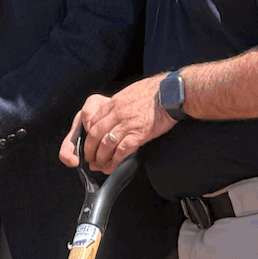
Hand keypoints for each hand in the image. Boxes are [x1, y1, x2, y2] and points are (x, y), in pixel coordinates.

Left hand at [59, 76, 173, 173]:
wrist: (170, 93)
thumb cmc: (153, 92)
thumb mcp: (129, 93)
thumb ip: (118, 105)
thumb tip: (112, 116)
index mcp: (113, 103)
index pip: (92, 120)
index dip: (87, 135)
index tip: (87, 142)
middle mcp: (117, 114)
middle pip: (95, 134)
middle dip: (89, 149)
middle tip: (88, 157)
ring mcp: (127, 125)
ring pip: (105, 144)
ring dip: (100, 158)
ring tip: (98, 165)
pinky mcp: (138, 135)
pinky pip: (121, 151)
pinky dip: (114, 161)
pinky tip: (111, 167)